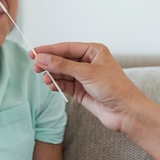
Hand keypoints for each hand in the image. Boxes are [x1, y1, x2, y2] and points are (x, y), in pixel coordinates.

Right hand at [31, 42, 146, 132]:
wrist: (126, 112)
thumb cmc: (115, 88)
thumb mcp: (86, 73)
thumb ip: (62, 65)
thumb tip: (42, 58)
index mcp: (93, 51)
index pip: (66, 48)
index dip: (48, 50)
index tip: (33, 52)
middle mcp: (88, 62)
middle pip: (62, 60)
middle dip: (49, 63)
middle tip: (35, 67)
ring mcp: (84, 77)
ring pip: (61, 72)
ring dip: (52, 75)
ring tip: (45, 79)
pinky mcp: (81, 90)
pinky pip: (64, 84)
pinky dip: (56, 84)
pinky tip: (51, 86)